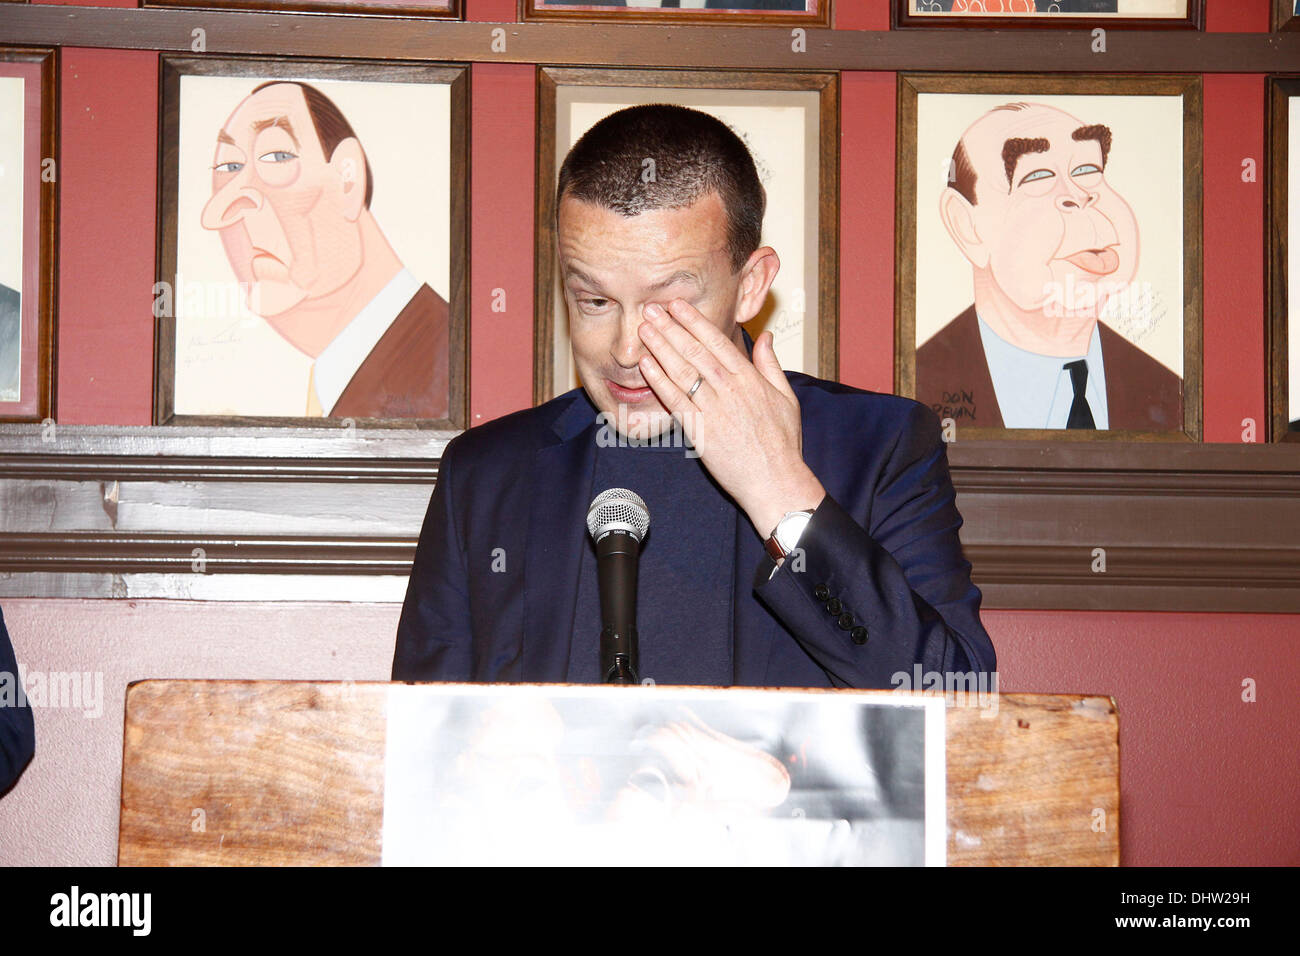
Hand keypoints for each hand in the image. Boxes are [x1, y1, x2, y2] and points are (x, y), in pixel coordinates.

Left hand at [637, 299, 824, 538]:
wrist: (775, 480)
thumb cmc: (783, 443)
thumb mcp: (786, 397)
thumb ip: (771, 365)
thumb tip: (765, 337)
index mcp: (750, 379)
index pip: (717, 341)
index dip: (694, 321)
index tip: (677, 306)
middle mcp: (730, 389)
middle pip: (694, 351)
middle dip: (671, 327)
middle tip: (651, 308)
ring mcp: (713, 409)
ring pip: (681, 371)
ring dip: (660, 347)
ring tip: (644, 329)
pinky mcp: (699, 430)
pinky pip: (674, 400)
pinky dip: (659, 380)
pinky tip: (646, 364)